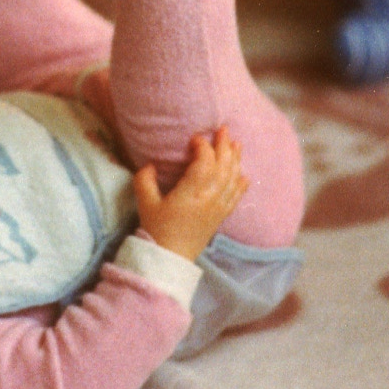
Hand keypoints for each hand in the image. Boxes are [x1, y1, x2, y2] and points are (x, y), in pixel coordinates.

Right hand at [133, 127, 248, 260]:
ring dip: (235, 159)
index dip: (202, 146)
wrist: (170, 259)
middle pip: (223, 165)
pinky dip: (241, 184)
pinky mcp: (220, 217)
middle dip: (224, 145)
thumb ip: (145, 180)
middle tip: (224, 129)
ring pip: (232, 178)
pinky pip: (236, 197)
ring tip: (236, 144)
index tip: (195, 138)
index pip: (205, 161)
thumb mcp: (145, 203)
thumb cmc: (157, 229)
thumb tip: (150, 165)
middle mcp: (210, 197)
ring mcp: (218, 207)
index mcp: (192, 191)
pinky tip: (244, 175)